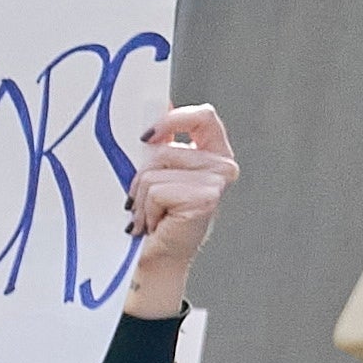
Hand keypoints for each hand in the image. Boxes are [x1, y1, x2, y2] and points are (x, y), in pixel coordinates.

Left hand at [120, 102, 234, 316]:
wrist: (153, 262)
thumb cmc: (152, 219)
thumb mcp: (154, 173)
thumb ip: (159, 141)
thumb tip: (156, 100)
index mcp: (212, 153)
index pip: (203, 116)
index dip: (174, 118)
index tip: (147, 135)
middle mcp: (221, 166)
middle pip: (165, 149)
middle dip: (141, 176)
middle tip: (143, 202)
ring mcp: (217, 182)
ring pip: (154, 171)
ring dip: (140, 198)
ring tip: (149, 217)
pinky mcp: (205, 198)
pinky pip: (156, 190)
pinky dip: (146, 210)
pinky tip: (155, 225)